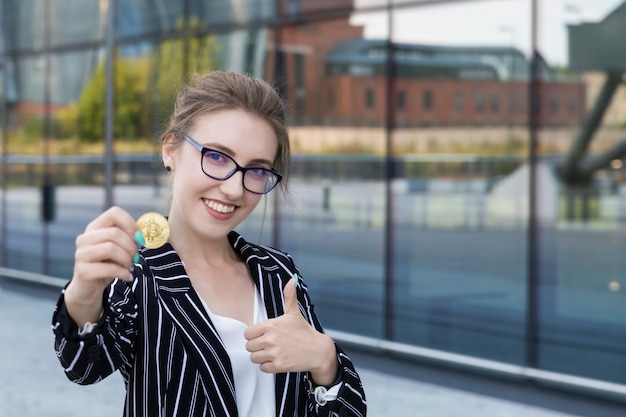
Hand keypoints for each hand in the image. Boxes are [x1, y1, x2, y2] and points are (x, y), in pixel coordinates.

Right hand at [64, 206, 139, 326]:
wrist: (88, 288)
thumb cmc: (107, 265)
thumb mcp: (118, 249)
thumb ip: (128, 238)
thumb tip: (143, 234)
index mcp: (95, 228)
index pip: (114, 213)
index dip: (131, 224)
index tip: (139, 238)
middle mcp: (85, 238)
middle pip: (115, 233)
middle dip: (131, 247)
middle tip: (135, 258)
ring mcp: (81, 254)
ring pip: (110, 248)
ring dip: (126, 260)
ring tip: (129, 267)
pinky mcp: (82, 271)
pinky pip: (109, 268)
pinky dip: (123, 273)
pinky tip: (127, 276)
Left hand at [244, 278, 338, 384]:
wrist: (317, 350)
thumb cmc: (304, 331)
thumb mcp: (294, 313)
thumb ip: (289, 296)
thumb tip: (291, 279)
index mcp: (270, 325)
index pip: (248, 333)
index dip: (254, 335)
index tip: (263, 335)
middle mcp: (270, 339)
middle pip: (249, 346)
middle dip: (257, 346)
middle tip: (268, 345)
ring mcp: (274, 353)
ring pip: (254, 357)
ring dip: (261, 356)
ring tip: (272, 352)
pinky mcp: (278, 365)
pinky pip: (262, 368)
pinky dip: (267, 366)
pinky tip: (276, 360)